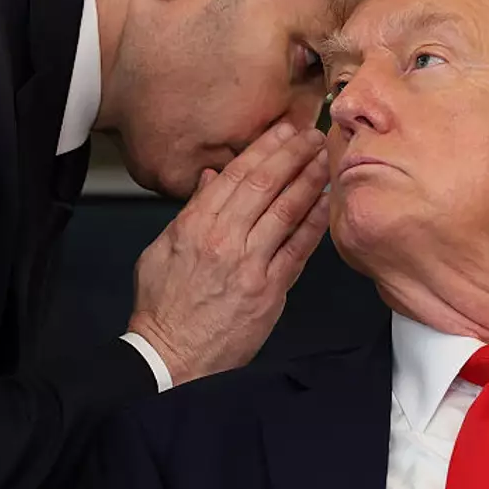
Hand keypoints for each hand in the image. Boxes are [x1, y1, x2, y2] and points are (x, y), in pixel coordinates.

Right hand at [128, 123, 330, 386]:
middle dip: (293, 155)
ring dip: (309, 182)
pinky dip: (314, 224)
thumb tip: (213, 179)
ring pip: (286, 213)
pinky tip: (326, 204)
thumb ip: (191, 212)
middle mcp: (224, 241)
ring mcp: (249, 266)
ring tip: (325, 160)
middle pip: (265, 186)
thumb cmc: (162, 308)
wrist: (170, 357)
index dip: (264, 149)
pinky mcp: (269, 292)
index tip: (282, 131)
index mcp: (194, 226)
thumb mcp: (161, 250)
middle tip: (313, 136)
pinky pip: (297, 251)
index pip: (236, 176)